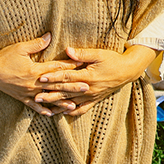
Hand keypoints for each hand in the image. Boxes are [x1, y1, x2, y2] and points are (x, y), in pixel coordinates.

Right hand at [0, 34, 86, 116]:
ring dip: (61, 102)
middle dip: (72, 86)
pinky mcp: (22, 98)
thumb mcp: (20, 48)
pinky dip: (43, 110)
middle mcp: (34, 83)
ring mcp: (28, 92)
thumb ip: (36, 44)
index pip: (56, 68)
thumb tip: (50, 35)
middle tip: (86, 87)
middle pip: (56, 85)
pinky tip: (51, 114)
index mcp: (35, 70)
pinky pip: (35, 106)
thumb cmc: (4, 58)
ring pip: (48, 98)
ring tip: (73, 106)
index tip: (81, 65)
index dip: (69, 66)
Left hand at [35, 45, 157, 115]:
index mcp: (88, 76)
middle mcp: (88, 88)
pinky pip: (81, 109)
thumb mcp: (99, 54)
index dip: (53, 78)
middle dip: (50, 94)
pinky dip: (71, 111)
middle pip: (65, 92)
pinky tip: (61, 112)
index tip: (41, 78)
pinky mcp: (94, 100)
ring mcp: (91, 96)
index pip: (67, 77)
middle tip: (36, 96)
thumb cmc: (113, 60)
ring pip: (71, 103)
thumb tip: (67, 50)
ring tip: (44, 108)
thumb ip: (82, 54)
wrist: (127, 71)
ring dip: (57, 105)